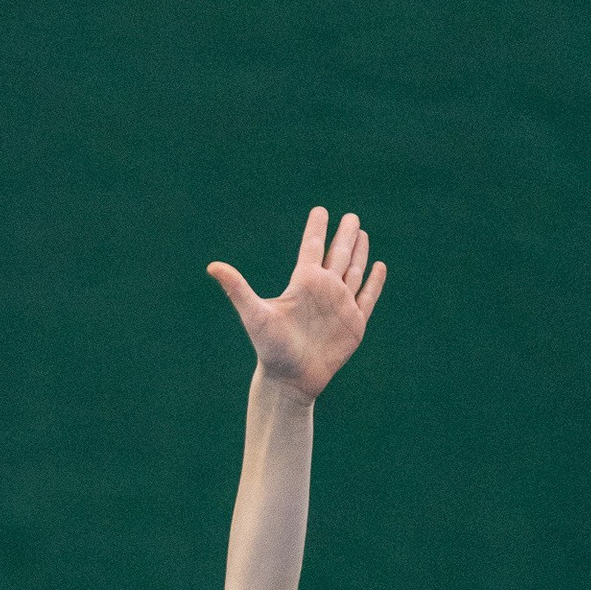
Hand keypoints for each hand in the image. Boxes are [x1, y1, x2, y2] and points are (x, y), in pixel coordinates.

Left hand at [209, 207, 385, 400]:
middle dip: (345, 235)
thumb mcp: (253, 314)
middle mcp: (323, 290)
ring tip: (362, 234)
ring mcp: (340, 305)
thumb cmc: (269, 348)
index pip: (312, 247)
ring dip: (359, 253)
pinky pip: (367, 297)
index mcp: (302, 283)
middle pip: (337, 254)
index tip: (320, 210)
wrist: (289, 379)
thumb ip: (236, 288)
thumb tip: (212, 266)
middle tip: (351, 216)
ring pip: (353, 271)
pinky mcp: (354, 323)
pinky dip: (374, 282)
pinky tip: (378, 267)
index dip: (317, 228)